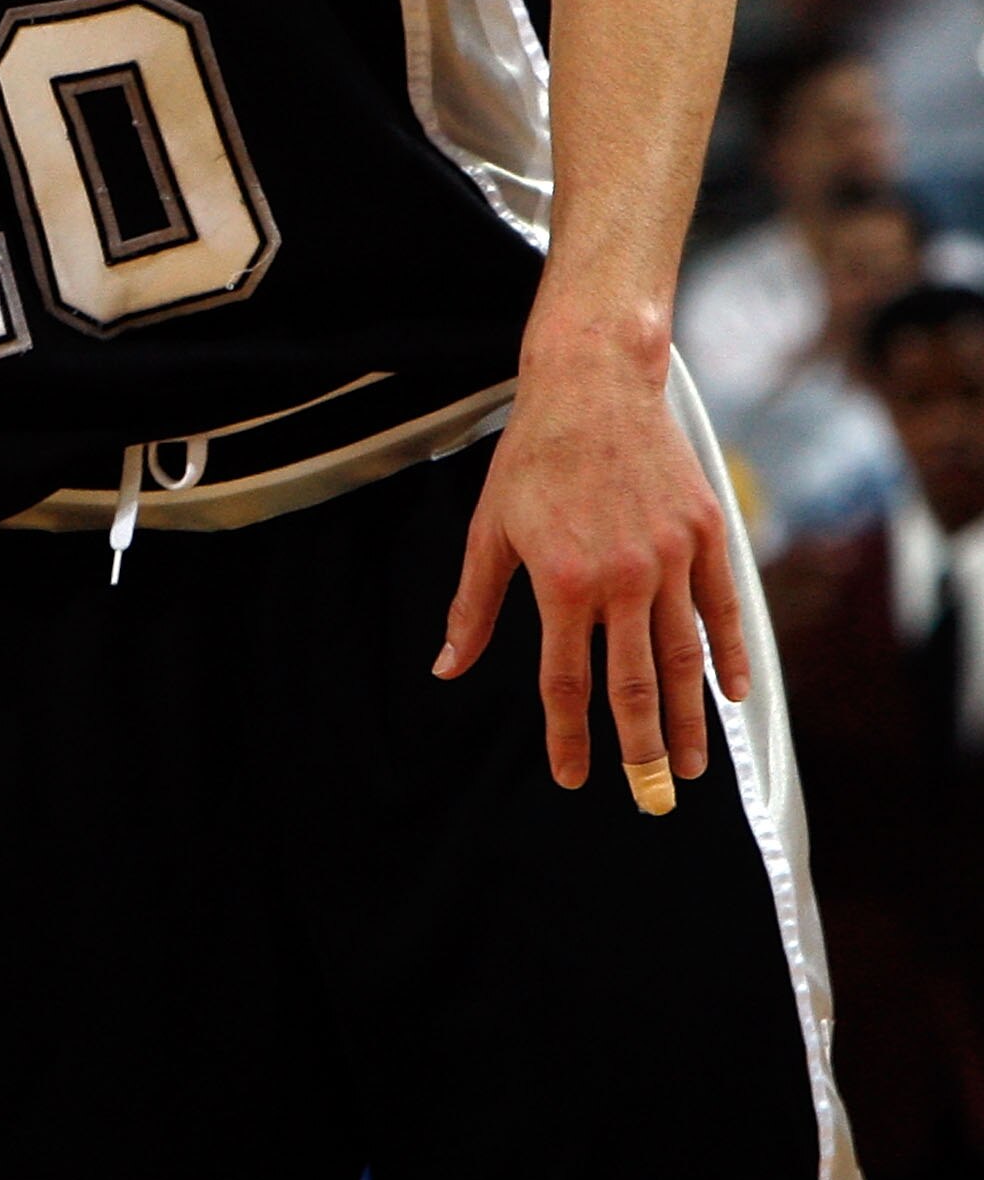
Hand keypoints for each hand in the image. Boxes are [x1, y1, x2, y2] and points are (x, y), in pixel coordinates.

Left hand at [433, 345, 749, 796]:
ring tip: (694, 763)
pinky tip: (731, 693)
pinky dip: (729, 656)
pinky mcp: (704, 534)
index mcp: (560, 579)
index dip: (569, 736)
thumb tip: (447, 665)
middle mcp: (620, 576)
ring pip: (684, 656)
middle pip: (635, 683)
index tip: (572, 777)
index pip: (566, 680)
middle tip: (651, 793)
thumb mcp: (489, 529)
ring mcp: (669, 557)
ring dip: (691, 717)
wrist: (592, 386)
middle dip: (641, 747)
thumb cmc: (532, 457)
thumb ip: (474, 606)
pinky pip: (722, 610)